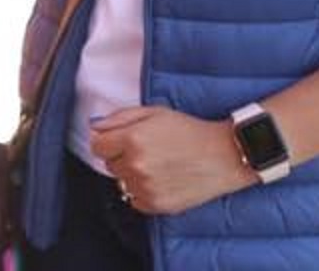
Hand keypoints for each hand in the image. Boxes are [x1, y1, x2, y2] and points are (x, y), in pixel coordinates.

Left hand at [88, 105, 249, 214]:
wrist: (222, 155)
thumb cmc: (190, 131)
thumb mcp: (154, 112)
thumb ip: (119, 118)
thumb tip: (95, 127)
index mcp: (132, 139)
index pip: (97, 146)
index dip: (108, 141)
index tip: (119, 140)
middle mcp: (136, 165)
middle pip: (108, 164)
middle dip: (121, 156)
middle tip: (146, 149)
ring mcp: (145, 188)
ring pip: (121, 182)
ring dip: (132, 174)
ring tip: (157, 165)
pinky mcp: (156, 205)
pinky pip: (134, 199)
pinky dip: (142, 191)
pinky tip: (161, 179)